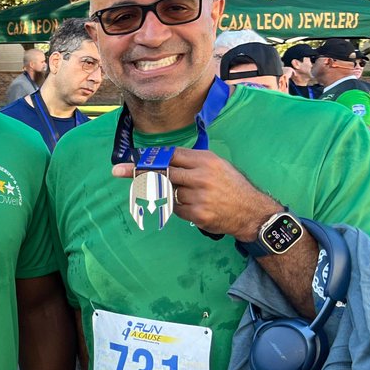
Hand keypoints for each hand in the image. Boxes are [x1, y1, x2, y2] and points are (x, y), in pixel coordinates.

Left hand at [112, 147, 277, 240]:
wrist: (252, 212)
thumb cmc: (232, 186)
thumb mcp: (217, 165)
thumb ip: (192, 162)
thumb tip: (162, 160)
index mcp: (205, 160)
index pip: (169, 156)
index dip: (149, 158)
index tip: (129, 160)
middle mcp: (201, 176)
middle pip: (161, 172)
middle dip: (137, 172)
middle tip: (118, 171)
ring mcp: (198, 196)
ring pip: (168, 193)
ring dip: (171, 195)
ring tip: (192, 196)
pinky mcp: (197, 214)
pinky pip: (175, 209)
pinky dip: (179, 208)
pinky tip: (195, 207)